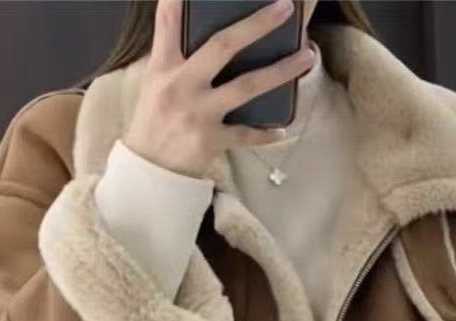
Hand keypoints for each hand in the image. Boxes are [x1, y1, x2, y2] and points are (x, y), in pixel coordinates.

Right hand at [124, 0, 314, 177]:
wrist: (149, 169)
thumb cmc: (154, 121)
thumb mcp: (155, 83)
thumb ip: (176, 57)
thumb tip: (211, 36)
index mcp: (163, 67)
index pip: (168, 22)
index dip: (178, 0)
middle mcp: (181, 84)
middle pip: (222, 46)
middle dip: (256, 24)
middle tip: (283, 7)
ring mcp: (198, 113)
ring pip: (246, 86)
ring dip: (281, 71)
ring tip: (307, 58)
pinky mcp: (211, 140)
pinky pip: (246, 134)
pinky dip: (265, 133)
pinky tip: (281, 129)